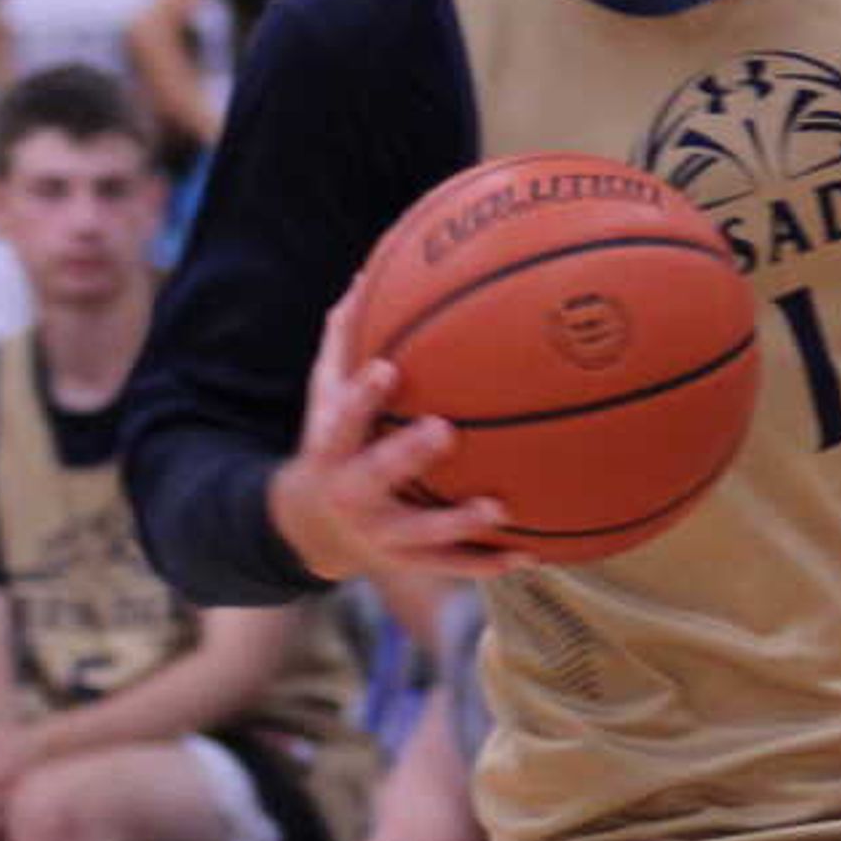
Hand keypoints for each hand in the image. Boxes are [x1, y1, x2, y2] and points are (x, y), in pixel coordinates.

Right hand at [267, 309, 518, 584]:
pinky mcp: (408, 562)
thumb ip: (343, 341)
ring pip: (420, 533)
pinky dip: (488, 561)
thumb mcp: (323, 395)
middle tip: (444, 432)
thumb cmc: (332, 442)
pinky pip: (451, 566)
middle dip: (406, 456)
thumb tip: (366, 275)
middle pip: (375, 475)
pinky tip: (530, 553)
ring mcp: (380, 534)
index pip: (340, 418)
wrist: (310, 526)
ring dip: (458, 522)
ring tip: (501, 508)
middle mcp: (352, 494)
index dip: (360, 396)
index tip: (386, 368)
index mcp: (331, 450)